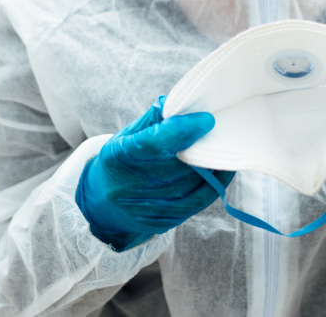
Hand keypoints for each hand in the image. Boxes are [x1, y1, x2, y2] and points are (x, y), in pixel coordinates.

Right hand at [75, 98, 233, 250]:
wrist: (103, 205)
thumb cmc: (120, 162)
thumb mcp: (126, 137)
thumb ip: (152, 121)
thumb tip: (179, 103)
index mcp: (119, 156)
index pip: (153, 143)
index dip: (182, 130)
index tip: (206, 119)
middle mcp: (130, 185)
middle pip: (177, 164)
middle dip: (202, 146)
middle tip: (218, 130)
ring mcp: (147, 207)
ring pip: (191, 183)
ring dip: (210, 164)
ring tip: (220, 146)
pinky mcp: (163, 221)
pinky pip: (198, 201)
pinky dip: (215, 183)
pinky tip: (222, 168)